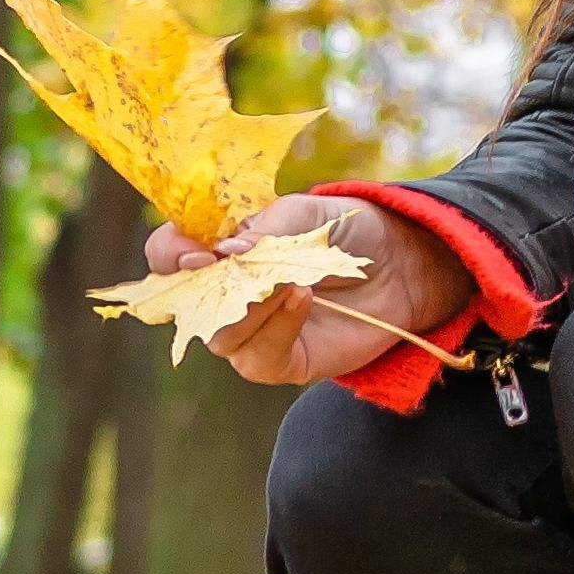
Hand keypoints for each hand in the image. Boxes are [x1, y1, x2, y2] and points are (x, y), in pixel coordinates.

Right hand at [144, 194, 460, 389]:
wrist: (405, 264)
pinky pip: (260, 358)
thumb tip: (226, 250)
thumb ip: (267, 226)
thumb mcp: (308, 213)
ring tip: (289, 279)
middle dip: (205, 288)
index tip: (195, 251)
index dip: (170, 254)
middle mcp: (227, 294)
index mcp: (220, 250)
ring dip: (250, 307)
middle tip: (232, 266)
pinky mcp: (283, 360)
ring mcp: (253, 331)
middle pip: (185, 304)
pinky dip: (278, 327)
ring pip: (220, 335)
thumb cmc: (350, 232)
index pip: (168, 256)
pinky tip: (302, 298)